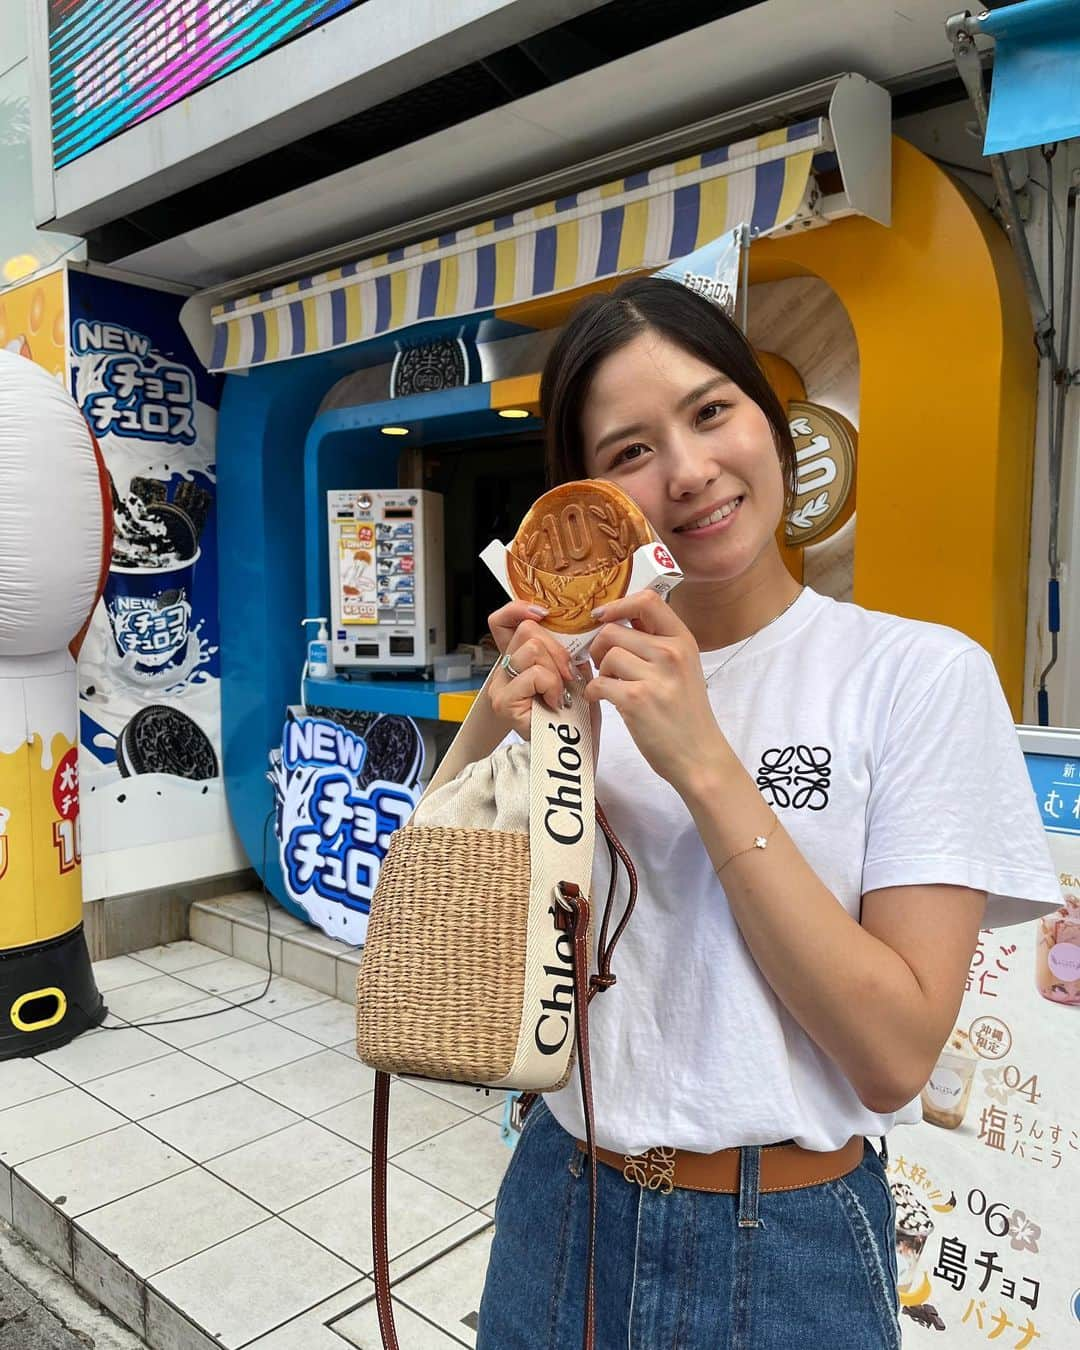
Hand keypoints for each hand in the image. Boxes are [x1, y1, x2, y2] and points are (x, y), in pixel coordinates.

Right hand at [486, 601, 577, 739]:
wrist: (576, 751)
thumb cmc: (578, 716)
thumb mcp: (574, 673)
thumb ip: (565, 650)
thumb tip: (568, 626)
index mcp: (517, 661)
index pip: (501, 621)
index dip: (519, 609)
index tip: (543, 614)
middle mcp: (503, 672)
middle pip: (526, 630)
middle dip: (556, 649)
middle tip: (567, 675)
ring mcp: (500, 687)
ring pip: (532, 649)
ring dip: (556, 670)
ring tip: (561, 692)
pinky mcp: (504, 701)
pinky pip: (534, 674)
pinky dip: (552, 685)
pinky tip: (556, 702)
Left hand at [586, 589, 727, 789]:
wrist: (699, 756)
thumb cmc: (687, 714)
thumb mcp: (683, 668)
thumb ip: (657, 643)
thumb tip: (618, 620)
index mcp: (683, 641)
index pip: (648, 601)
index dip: (618, 604)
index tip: (603, 616)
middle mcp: (671, 654)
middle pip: (614, 630)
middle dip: (599, 646)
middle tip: (604, 665)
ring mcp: (654, 677)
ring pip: (606, 656)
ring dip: (600, 671)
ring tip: (611, 686)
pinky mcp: (636, 700)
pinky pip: (598, 683)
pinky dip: (594, 692)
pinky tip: (602, 700)